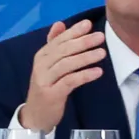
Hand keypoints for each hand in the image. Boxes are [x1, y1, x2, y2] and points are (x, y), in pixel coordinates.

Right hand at [18, 17, 107, 133]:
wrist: (36, 115)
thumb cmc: (47, 87)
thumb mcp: (49, 65)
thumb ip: (54, 45)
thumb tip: (60, 23)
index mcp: (42, 56)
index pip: (58, 40)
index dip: (73, 31)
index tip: (88, 24)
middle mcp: (41, 65)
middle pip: (63, 50)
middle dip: (83, 42)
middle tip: (100, 37)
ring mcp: (45, 80)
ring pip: (66, 64)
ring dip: (85, 57)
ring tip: (102, 53)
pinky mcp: (52, 94)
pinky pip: (69, 81)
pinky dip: (84, 75)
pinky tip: (98, 72)